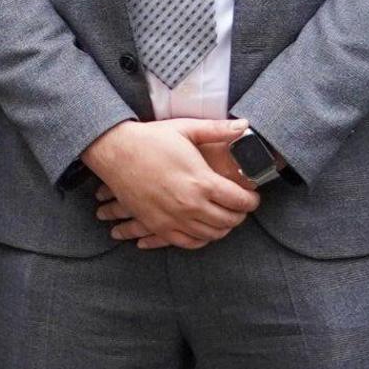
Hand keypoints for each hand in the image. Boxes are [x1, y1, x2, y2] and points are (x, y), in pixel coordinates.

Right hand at [82, 118, 260, 250]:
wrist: (116, 152)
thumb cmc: (151, 139)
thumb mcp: (186, 129)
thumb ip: (218, 129)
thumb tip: (245, 125)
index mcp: (202, 181)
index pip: (239, 201)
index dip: (252, 201)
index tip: (253, 197)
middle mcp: (190, 204)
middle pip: (229, 221)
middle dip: (240, 215)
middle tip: (241, 207)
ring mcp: (173, 218)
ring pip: (211, 235)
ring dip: (223, 228)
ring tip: (225, 217)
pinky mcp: (158, 225)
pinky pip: (187, 242)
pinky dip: (201, 239)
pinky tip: (204, 230)